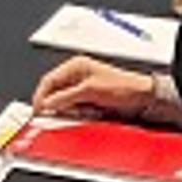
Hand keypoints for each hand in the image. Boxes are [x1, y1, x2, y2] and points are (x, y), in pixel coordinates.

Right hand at [30, 55, 179, 125]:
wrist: (143, 98)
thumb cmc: (124, 87)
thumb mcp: (89, 90)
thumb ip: (65, 97)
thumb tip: (46, 103)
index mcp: (76, 66)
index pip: (48, 81)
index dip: (41, 96)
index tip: (38, 111)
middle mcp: (77, 76)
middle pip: (54, 93)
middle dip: (56, 105)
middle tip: (59, 115)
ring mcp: (82, 89)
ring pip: (63, 103)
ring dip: (69, 112)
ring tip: (81, 113)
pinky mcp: (88, 101)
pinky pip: (74, 110)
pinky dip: (76, 115)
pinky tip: (86, 115)